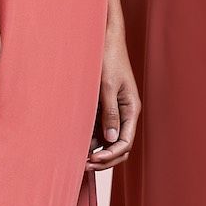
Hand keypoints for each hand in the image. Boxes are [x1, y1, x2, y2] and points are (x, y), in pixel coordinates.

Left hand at [87, 28, 140, 168]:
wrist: (103, 39)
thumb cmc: (108, 59)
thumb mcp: (108, 86)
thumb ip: (110, 113)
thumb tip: (110, 140)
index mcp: (131, 109)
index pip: (125, 142)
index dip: (110, 156)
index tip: (93, 159)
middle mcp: (124, 114)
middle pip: (118, 147)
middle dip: (104, 159)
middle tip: (83, 165)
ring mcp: (113, 112)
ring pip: (107, 141)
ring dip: (95, 151)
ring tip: (75, 157)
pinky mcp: (102, 108)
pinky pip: (98, 130)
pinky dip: (89, 139)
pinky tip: (74, 143)